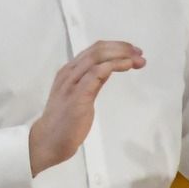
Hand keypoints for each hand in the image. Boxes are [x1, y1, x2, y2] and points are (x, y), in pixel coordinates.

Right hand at [28, 41, 145, 175]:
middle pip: (98, 49)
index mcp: (69, 71)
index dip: (116, 47)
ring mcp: (72, 82)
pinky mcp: (78, 94)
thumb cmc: (64, 122)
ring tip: (138, 59)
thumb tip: (109, 69)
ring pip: (98, 56)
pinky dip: (115, 65)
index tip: (133, 52)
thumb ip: (93, 81)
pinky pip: (98, 72)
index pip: (94, 50)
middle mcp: (69, 72)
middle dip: (122, 48)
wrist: (48, 140)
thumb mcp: (81, 95)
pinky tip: (127, 66)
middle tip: (140, 53)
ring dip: (122, 55)